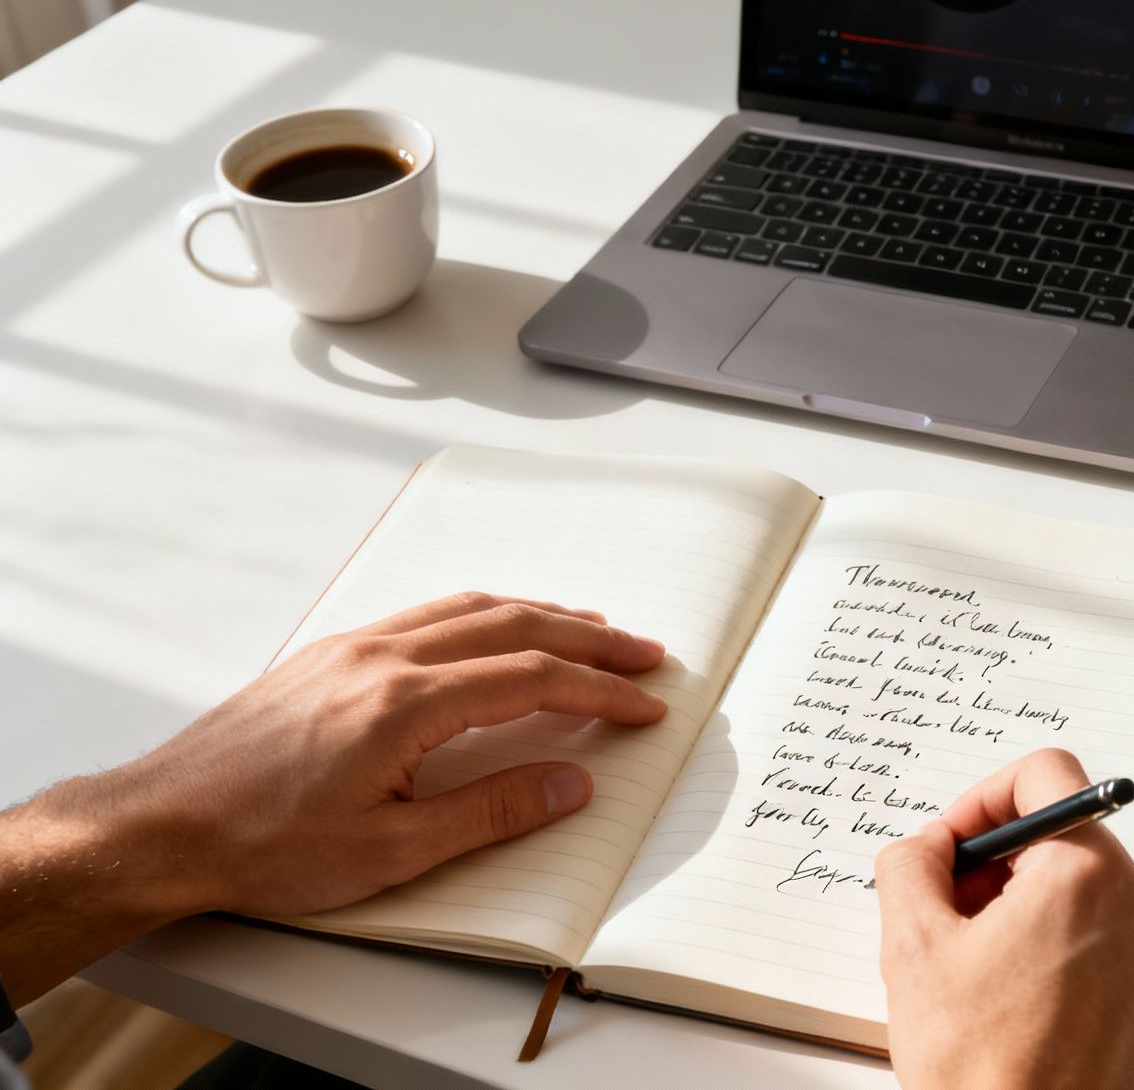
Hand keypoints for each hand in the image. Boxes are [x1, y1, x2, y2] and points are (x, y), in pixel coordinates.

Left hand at [0, 592, 668, 1001]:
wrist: (160, 826)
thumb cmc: (262, 846)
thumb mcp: (390, 851)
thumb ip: (492, 811)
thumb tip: (571, 783)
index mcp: (405, 704)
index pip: (531, 680)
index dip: (600, 692)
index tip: (646, 705)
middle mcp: (382, 658)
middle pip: (512, 625)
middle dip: (588, 638)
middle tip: (644, 653)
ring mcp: (351, 650)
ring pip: (467, 608)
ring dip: (539, 614)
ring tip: (588, 630)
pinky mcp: (327, 657)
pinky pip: (424, 614)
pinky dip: (482, 614)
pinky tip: (493, 629)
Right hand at [874, 749, 1133, 1089]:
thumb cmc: (984, 1072)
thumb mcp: (913, 949)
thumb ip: (911, 865)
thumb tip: (928, 847)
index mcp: (1091, 874)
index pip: (1048, 774)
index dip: (984, 799)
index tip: (955, 843)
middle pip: (1069, 841)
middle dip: (1003, 867)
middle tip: (951, 913)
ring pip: (1093, 897)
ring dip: (1035, 914)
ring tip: (984, 972)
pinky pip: (1119, 947)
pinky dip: (1072, 955)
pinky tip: (1025, 1004)